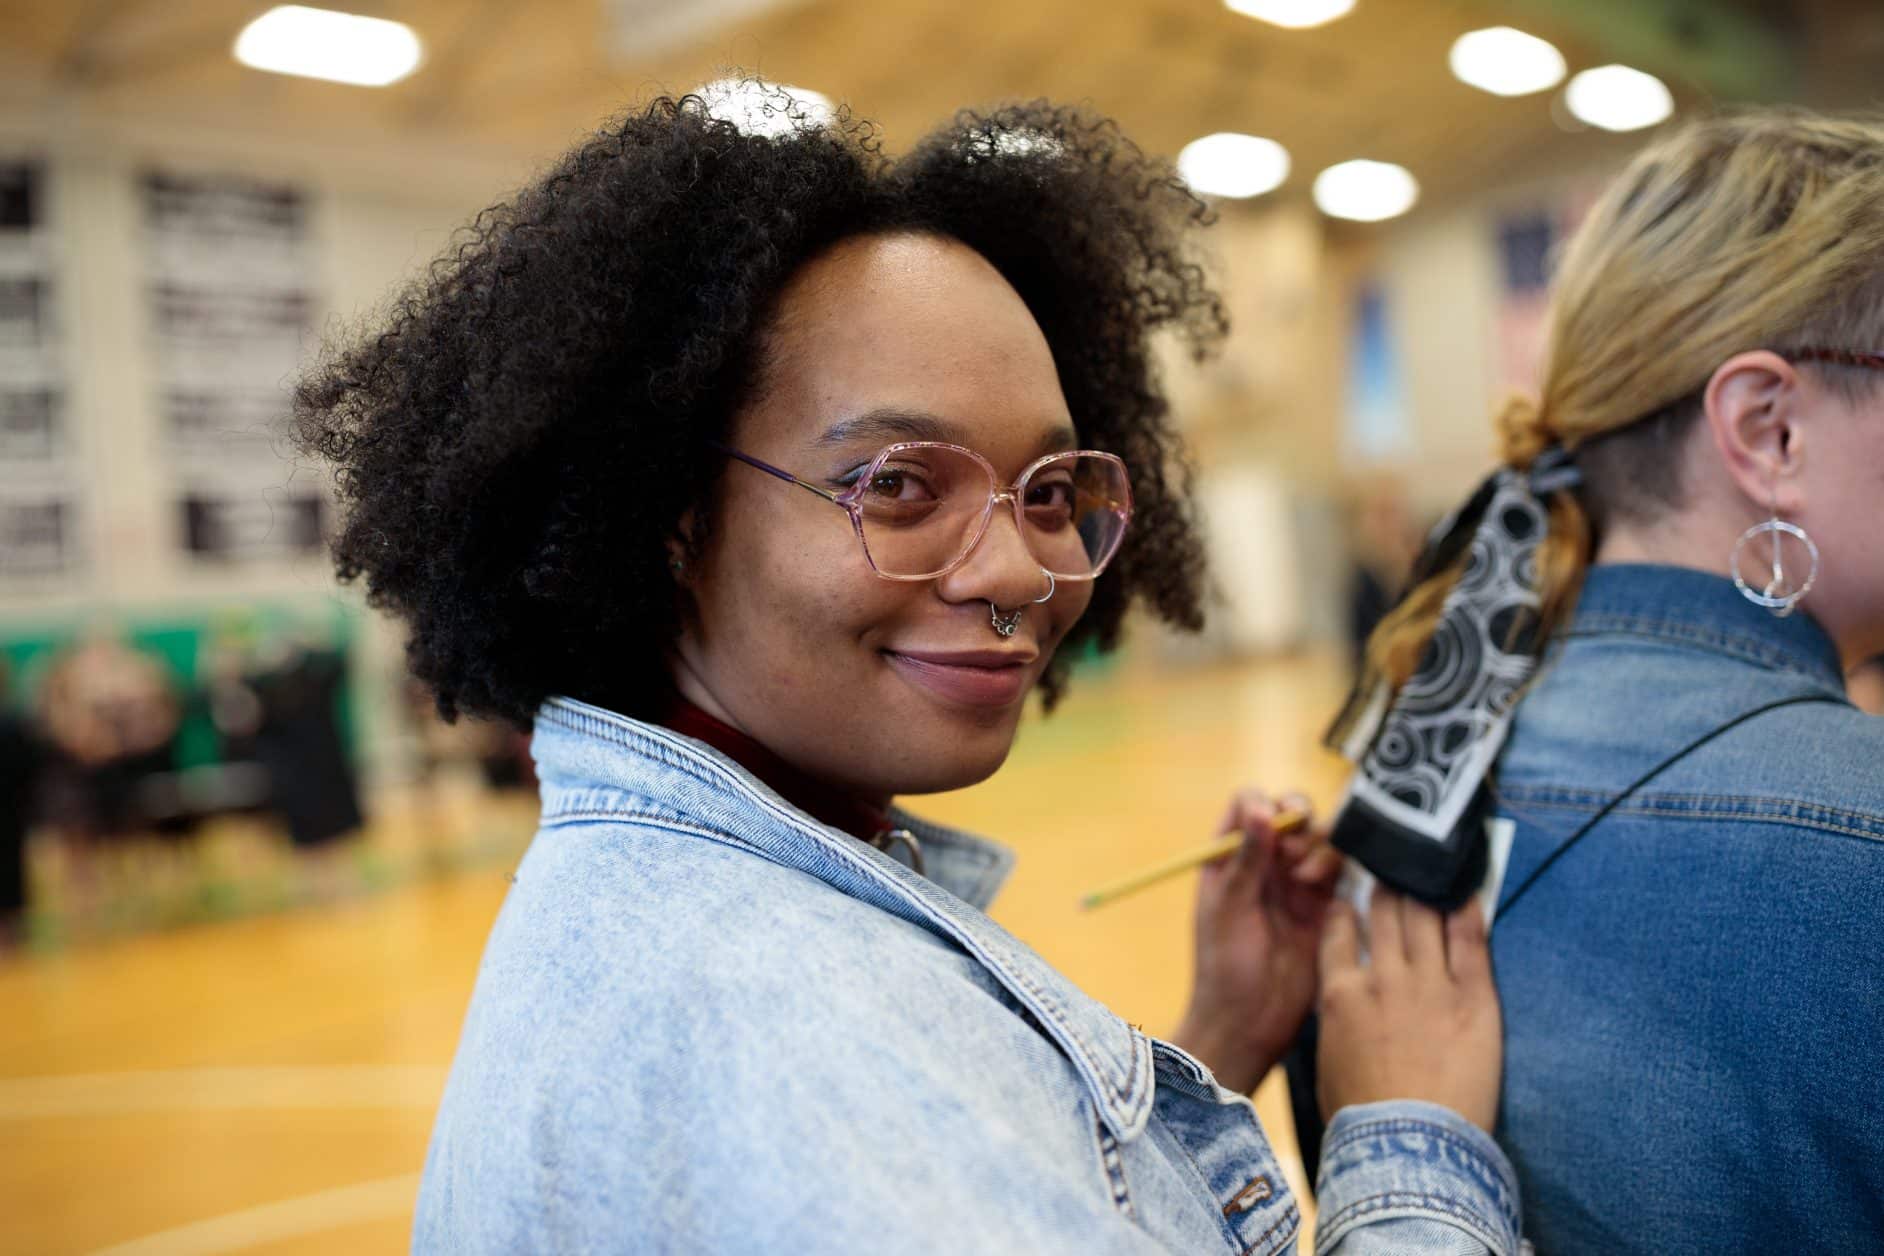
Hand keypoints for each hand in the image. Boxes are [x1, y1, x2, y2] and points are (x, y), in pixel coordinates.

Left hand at [1173, 790, 1341, 1093]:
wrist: (1251, 1021)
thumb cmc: (1224, 967)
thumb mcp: (1228, 910)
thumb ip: (1245, 859)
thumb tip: (1260, 808)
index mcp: (1229, 857)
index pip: (1248, 804)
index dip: (1263, 804)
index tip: (1269, 823)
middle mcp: (1264, 862)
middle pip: (1291, 812)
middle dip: (1298, 820)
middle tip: (1291, 853)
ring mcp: (1295, 882)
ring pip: (1319, 836)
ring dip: (1316, 844)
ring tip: (1304, 878)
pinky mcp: (1324, 903)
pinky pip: (1338, 866)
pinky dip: (1335, 863)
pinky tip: (1319, 887)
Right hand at [1315, 888, 1502, 1132]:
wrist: (1409, 1149)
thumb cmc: (1362, 1118)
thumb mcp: (1329, 1059)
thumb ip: (1337, 1016)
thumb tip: (1343, 996)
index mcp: (1341, 994)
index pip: (1339, 930)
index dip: (1348, 905)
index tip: (1354, 892)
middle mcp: (1383, 978)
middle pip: (1385, 912)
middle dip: (1387, 884)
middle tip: (1394, 868)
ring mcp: (1430, 985)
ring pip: (1423, 915)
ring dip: (1422, 888)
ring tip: (1427, 869)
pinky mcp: (1473, 998)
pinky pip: (1470, 941)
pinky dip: (1467, 909)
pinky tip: (1467, 888)